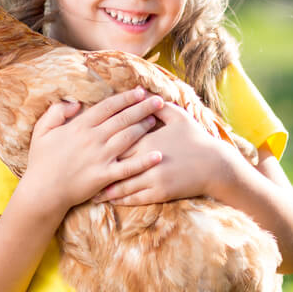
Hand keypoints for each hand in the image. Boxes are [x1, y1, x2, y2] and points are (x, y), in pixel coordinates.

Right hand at [24, 88, 165, 212]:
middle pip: (123, 119)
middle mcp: (93, 139)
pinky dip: (144, 162)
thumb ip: (56, 112)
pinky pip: (128, 168)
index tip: (140, 91)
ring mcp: (100, 158)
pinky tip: (158, 155)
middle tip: (158, 100)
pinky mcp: (105, 176)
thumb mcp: (42, 131)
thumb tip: (75, 103)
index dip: (126, 98)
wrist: (42, 192)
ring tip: (156, 120)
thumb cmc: (41, 161)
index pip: (108, 107)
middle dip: (143, 108)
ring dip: (144, 127)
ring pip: (128, 138)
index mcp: (80, 126)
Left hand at [94, 102, 241, 205]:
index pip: (117, 142)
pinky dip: (121, 199)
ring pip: (122, 185)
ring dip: (104, 189)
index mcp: (147, 140)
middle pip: (114, 165)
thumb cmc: (195, 138)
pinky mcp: (160, 193)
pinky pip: (135, 197)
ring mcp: (153, 178)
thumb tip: (141, 92)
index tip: (86, 146)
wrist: (215, 165)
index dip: (101, 145)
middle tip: (77, 170)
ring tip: (88, 191)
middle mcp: (147, 160)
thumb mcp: (178, 116)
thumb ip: (156, 105)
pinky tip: (110, 199)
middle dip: (96, 169)